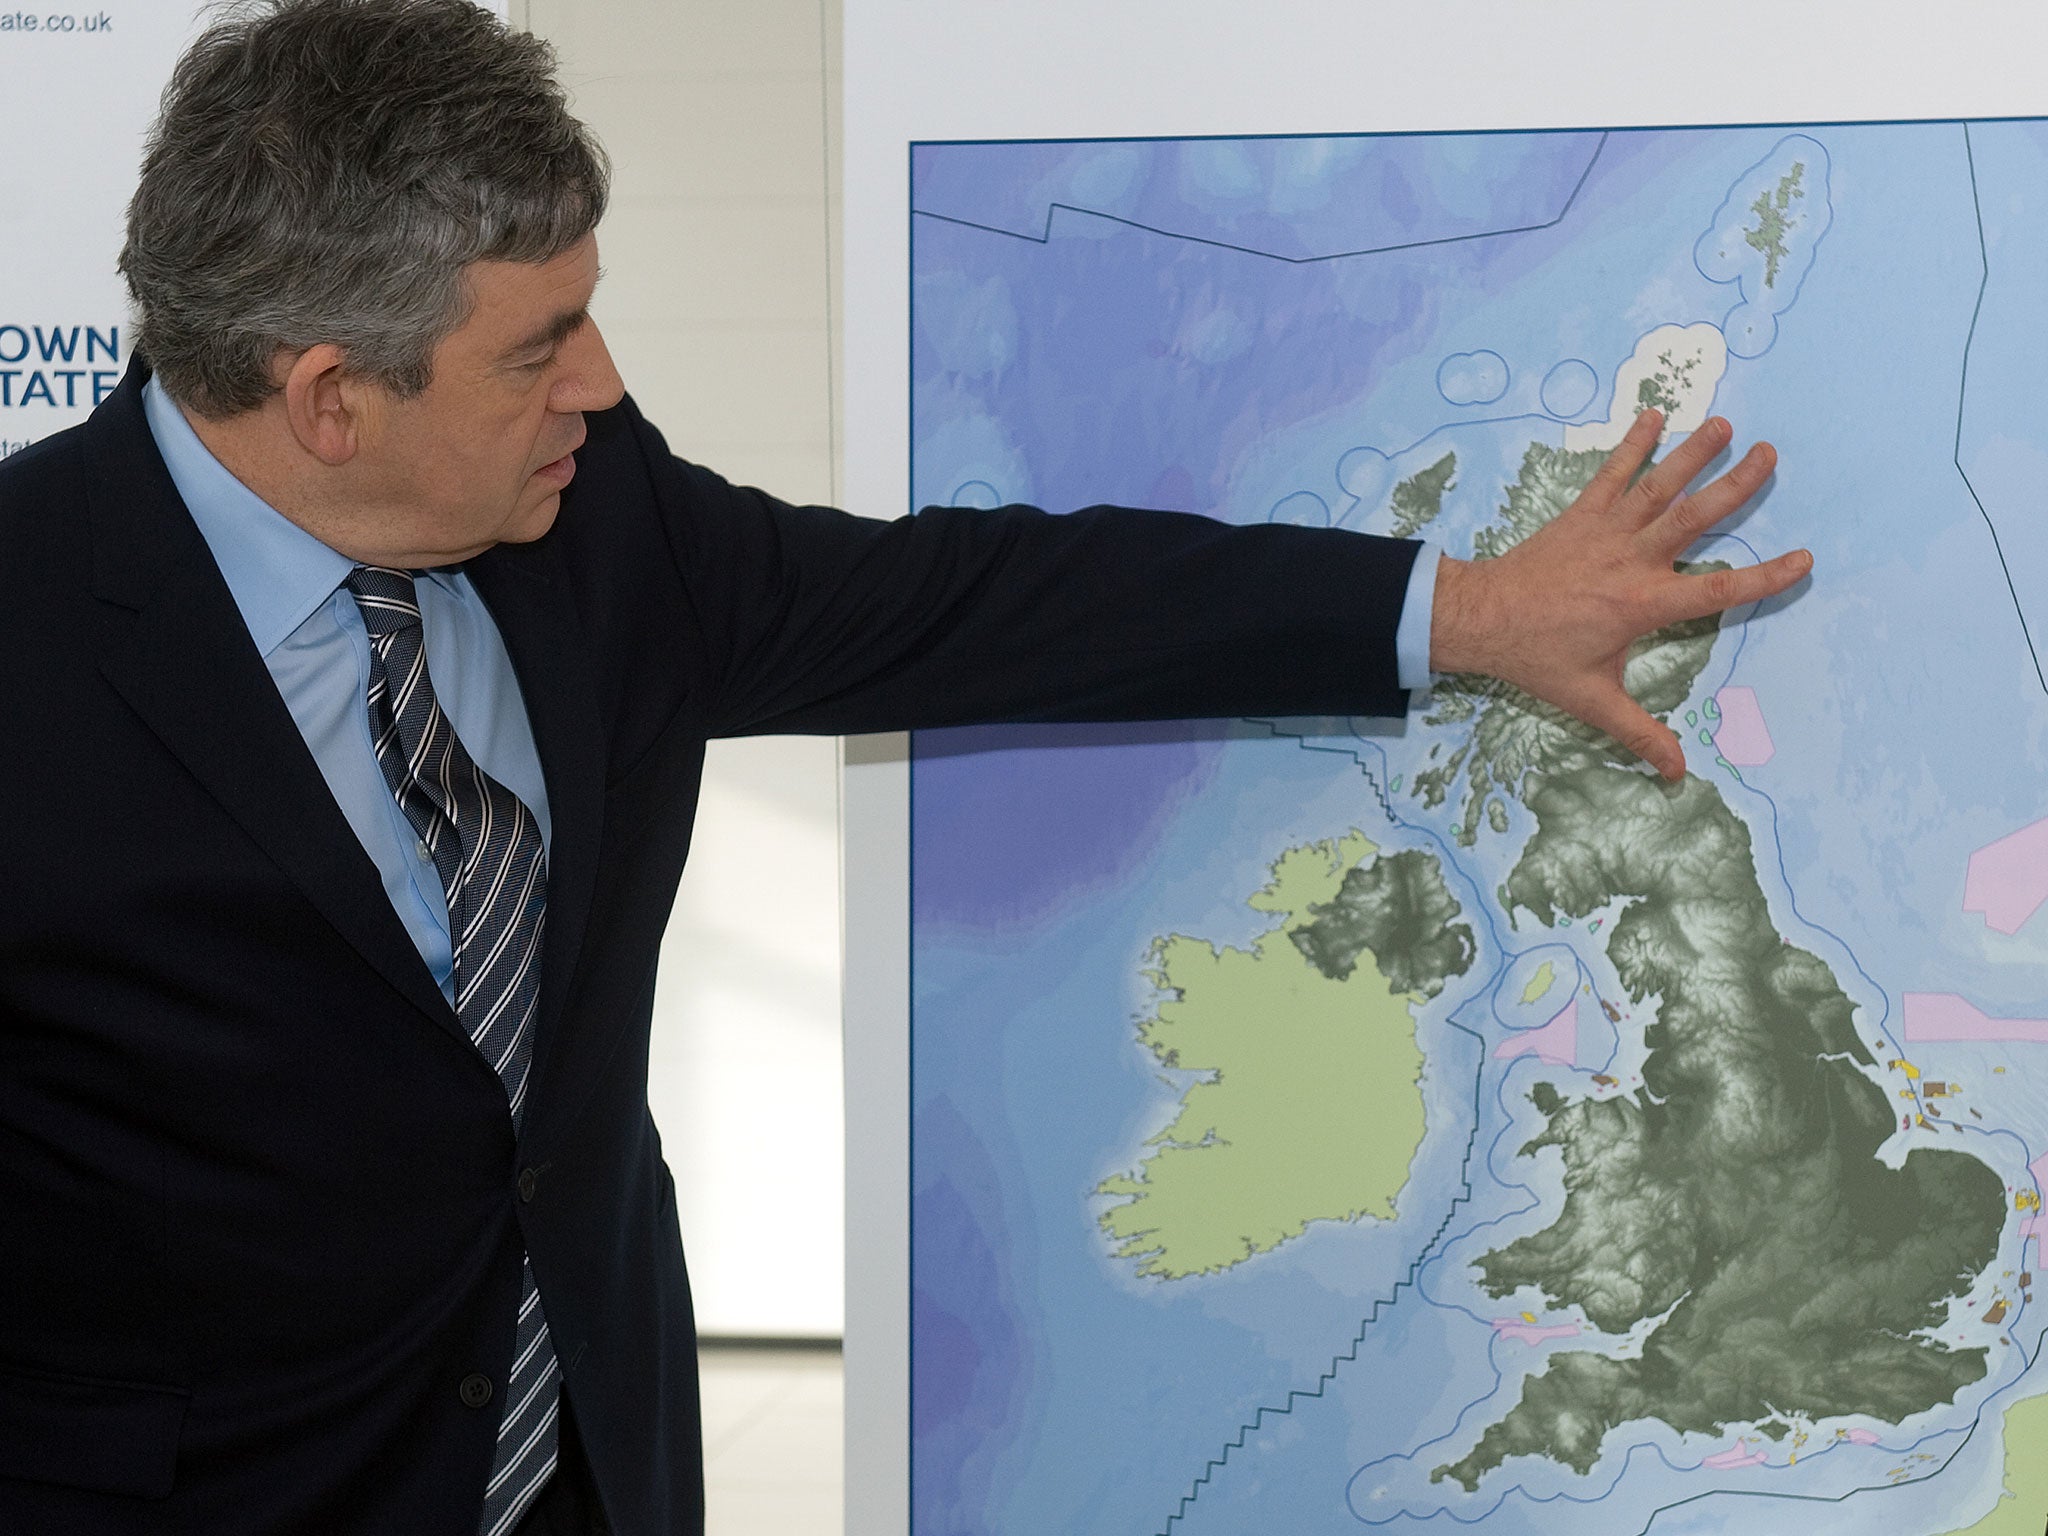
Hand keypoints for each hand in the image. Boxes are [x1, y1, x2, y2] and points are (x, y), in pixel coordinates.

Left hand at [1428, 408, 1810, 780]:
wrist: (1482, 619)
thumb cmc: (1537, 659)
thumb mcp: (1591, 700)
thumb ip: (1639, 733)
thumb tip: (1677, 773)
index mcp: (1644, 604)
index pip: (1718, 590)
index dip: (1765, 577)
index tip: (1805, 558)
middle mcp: (1632, 560)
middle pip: (1695, 517)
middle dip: (1736, 485)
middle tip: (1771, 454)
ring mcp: (1606, 532)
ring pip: (1658, 486)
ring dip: (1691, 452)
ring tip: (1725, 424)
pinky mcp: (1579, 515)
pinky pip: (1610, 474)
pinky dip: (1631, 444)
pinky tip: (1652, 415)